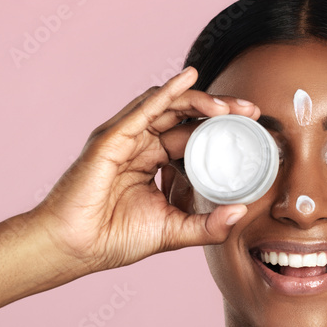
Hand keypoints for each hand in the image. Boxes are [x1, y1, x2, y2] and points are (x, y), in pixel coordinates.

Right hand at [32, 67, 258, 273]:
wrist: (73, 248)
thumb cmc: (112, 239)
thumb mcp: (173, 231)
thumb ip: (207, 225)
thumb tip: (242, 212)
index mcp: (155, 162)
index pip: (193, 135)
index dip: (222, 129)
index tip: (253, 130)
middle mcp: (142, 144)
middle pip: (186, 116)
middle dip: (221, 110)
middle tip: (251, 112)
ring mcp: (126, 138)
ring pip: (169, 106)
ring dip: (201, 101)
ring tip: (231, 107)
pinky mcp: (112, 138)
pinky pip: (144, 109)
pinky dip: (167, 91)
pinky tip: (188, 78)